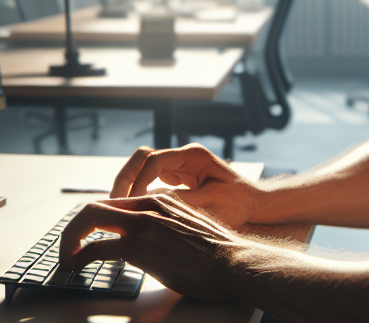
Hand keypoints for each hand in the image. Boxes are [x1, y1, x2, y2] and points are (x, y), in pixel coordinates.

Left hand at [59, 194, 244, 300]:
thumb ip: (170, 228)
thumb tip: (158, 244)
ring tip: (67, 258)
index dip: (97, 219)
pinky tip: (75, 267)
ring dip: (71, 239)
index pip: (116, 202)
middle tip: (69, 245)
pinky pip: (96, 248)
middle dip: (75, 227)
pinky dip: (79, 257)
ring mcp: (141, 224)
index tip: (89, 235)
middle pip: (96, 205)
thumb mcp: (191, 228)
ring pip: (90, 219)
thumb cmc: (218, 254)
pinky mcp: (137, 246)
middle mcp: (148, 206)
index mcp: (161, 201)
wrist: (233, 262)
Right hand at [111, 144, 262, 231]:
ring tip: (118, 209)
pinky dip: (138, 194)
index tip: (130, 204)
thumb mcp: (210, 203)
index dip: (138, 182)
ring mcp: (179, 166)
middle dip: (125, 179)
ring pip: (142, 168)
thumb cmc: (239, 202)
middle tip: (113, 203)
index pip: (154, 161)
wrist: (255, 204)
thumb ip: (179, 202)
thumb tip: (148, 206)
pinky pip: (149, 181)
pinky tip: (133, 212)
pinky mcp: (177, 179)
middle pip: (141, 158)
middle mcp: (182, 157)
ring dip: (128, 186)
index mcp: (192, 156)